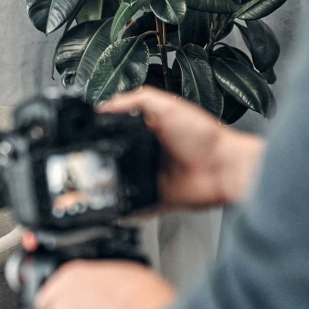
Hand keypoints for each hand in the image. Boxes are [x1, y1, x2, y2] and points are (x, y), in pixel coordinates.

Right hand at [100, 87, 262, 207]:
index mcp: (148, 131)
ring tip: (94, 182)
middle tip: (87, 162)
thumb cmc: (205, 137)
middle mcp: (147, 154)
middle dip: (99, 161)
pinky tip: (112, 203)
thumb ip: (137, 100)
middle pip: (113, 158)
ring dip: (107, 184)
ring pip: (118, 183)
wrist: (223, 169)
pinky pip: (132, 206)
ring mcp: (150, 177)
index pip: (116, 130)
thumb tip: (105, 105)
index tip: (86, 135)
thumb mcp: (168, 105)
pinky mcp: (154, 198)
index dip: (101, 133)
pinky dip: (122, 208)